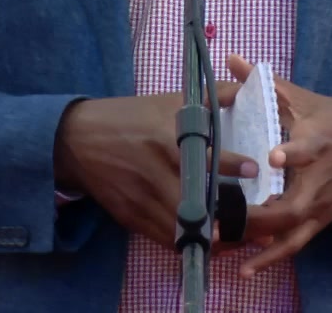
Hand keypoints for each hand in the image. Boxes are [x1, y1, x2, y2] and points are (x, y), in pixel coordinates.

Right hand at [53, 86, 255, 250]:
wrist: (76, 141)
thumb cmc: (128, 118)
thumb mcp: (167, 101)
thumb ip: (209, 95)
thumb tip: (246, 88)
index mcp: (165, 140)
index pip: (202, 155)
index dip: (229, 165)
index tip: (252, 169)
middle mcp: (155, 173)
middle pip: (195, 203)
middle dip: (226, 215)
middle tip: (255, 217)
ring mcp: (141, 199)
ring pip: (181, 228)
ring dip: (211, 236)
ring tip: (239, 236)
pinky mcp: (131, 217)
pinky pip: (164, 238)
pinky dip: (187, 242)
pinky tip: (208, 242)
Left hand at [227, 53, 331, 277]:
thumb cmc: (331, 119)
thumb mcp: (302, 98)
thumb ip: (264, 83)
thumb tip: (231, 58)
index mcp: (317, 142)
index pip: (307, 150)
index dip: (292, 154)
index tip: (274, 157)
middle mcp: (319, 179)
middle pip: (293, 204)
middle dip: (259, 213)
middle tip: (224, 216)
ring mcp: (320, 204)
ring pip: (292, 230)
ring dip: (260, 242)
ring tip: (226, 245)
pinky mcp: (320, 220)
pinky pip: (295, 244)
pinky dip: (273, 257)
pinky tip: (247, 268)